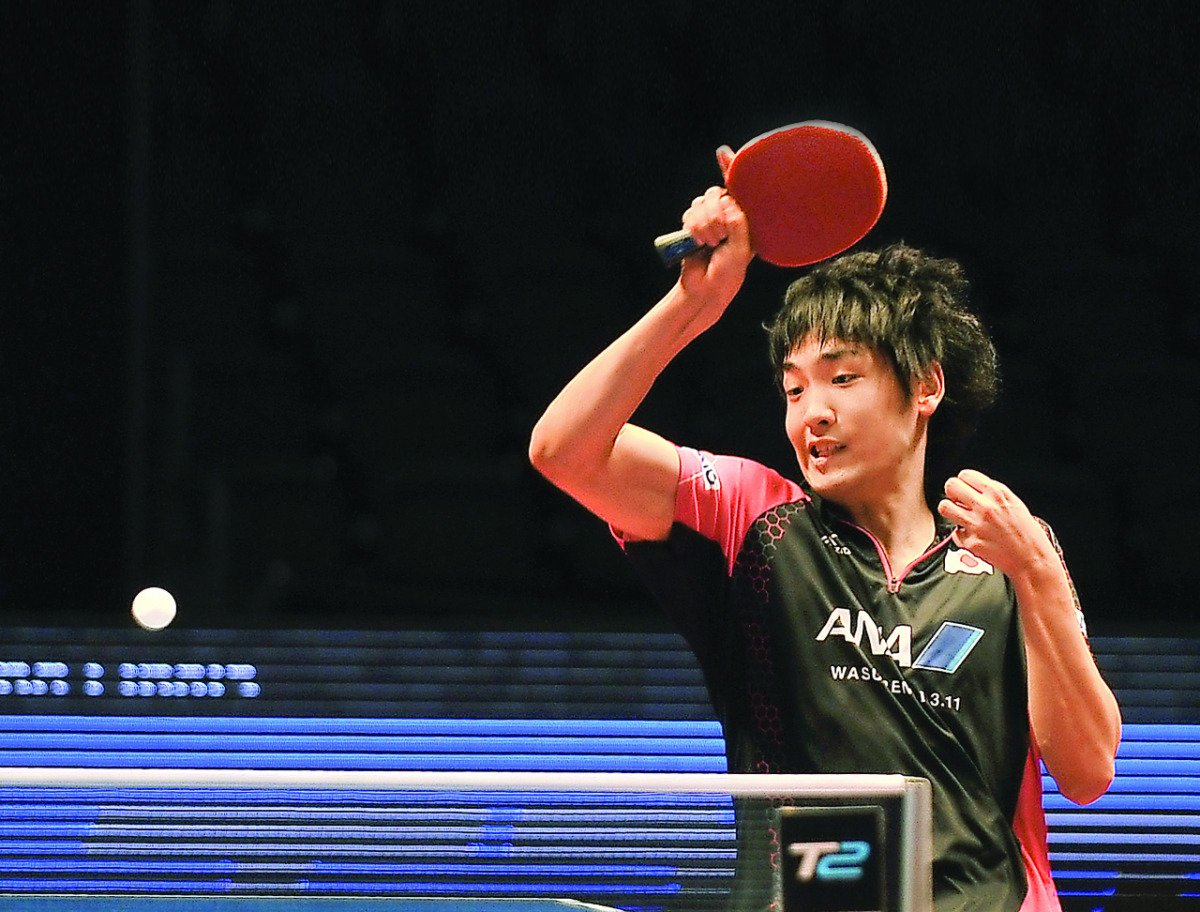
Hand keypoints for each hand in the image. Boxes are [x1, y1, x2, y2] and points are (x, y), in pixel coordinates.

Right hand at [677, 184, 753, 307]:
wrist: (705, 289)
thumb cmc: (728, 272)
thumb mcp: (741, 248)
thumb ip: (738, 223)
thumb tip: (726, 201)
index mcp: (742, 220)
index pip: (733, 195)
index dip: (726, 207)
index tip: (728, 228)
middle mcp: (724, 217)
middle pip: (714, 194)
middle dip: (713, 216)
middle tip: (718, 238)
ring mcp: (707, 220)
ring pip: (699, 203)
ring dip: (702, 224)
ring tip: (709, 244)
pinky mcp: (691, 227)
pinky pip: (688, 214)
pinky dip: (691, 227)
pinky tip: (698, 242)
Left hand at [937, 469, 1055, 579]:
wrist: (1032, 559)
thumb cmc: (1027, 533)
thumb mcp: (1014, 503)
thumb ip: (992, 494)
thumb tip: (972, 487)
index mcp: (998, 493)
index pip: (965, 475)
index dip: (963, 482)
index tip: (965, 489)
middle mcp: (985, 506)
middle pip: (950, 486)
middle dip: (952, 493)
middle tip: (958, 501)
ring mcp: (976, 524)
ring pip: (945, 507)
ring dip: (950, 511)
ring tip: (959, 516)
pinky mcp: (971, 542)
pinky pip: (955, 533)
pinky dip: (962, 535)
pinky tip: (973, 536)